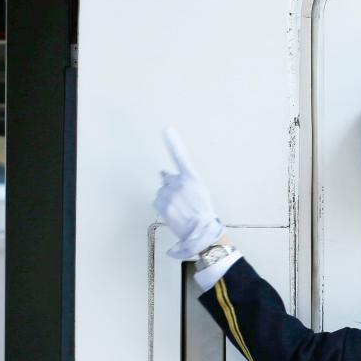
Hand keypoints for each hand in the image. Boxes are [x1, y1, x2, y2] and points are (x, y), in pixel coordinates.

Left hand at [153, 127, 224, 258]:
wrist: (202, 231)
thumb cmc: (203, 212)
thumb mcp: (199, 191)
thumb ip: (182, 180)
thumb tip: (162, 172)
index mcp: (192, 178)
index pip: (180, 157)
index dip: (173, 142)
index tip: (167, 129)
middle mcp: (180, 183)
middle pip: (167, 180)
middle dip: (171, 188)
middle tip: (182, 202)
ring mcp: (170, 193)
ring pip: (161, 191)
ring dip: (167, 198)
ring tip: (179, 209)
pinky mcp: (163, 203)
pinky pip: (157, 201)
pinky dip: (162, 206)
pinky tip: (172, 213)